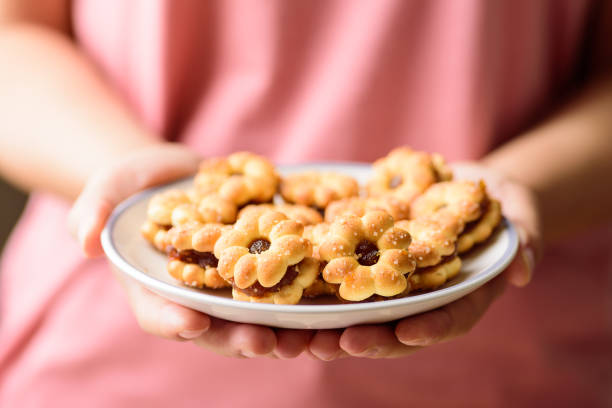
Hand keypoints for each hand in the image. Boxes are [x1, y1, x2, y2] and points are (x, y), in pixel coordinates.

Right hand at [68, 143, 311, 357]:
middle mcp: (195, 296)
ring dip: (281, 334)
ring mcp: (229, 287)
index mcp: (155, 287)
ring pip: (255, 320)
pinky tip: (329, 306)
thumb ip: (92, 209)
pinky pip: (282, 292)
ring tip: (306, 339)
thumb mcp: (108, 187)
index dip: (174, 322)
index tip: (193, 323)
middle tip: (265, 343)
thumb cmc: (136, 183)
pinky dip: (303, 302)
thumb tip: (83, 240)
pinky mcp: (260, 271)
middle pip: (216, 328)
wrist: (177, 174)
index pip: (159, 313)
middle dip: (240, 339)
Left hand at [307, 161, 540, 359]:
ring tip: (299, 337)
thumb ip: (525, 240)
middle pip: (396, 328)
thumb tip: (522, 269)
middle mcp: (424, 297)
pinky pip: (343, 282)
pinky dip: (317, 292)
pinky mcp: (370, 264)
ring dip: (330, 329)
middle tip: (333, 345)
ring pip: (362, 314)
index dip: (429, 329)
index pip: (449, 318)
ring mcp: (396, 284)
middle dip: (366, 339)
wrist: (466, 188)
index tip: (407, 332)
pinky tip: (288, 297)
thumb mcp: (520, 214)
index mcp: (462, 294)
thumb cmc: (500, 203)